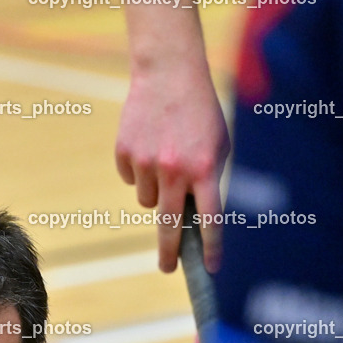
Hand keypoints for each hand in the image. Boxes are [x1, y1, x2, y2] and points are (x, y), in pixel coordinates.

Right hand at [115, 64, 229, 272]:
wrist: (168, 74)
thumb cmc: (200, 112)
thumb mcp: (218, 144)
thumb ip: (208, 179)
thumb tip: (194, 217)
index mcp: (204, 168)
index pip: (210, 218)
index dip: (212, 246)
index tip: (212, 268)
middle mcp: (174, 169)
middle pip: (168, 224)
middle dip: (169, 250)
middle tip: (167, 268)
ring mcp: (146, 163)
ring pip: (147, 200)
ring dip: (155, 191)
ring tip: (164, 159)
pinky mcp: (124, 154)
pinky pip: (130, 179)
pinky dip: (138, 171)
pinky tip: (147, 144)